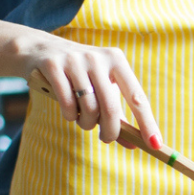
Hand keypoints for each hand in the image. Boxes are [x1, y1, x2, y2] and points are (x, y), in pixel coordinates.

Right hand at [18, 32, 162, 148]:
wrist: (37, 50)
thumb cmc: (78, 75)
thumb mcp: (100, 88)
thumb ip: (117, 115)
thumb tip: (134, 144)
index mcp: (116, 60)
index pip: (137, 96)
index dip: (147, 122)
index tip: (156, 144)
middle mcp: (98, 58)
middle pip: (111, 107)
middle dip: (110, 131)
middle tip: (106, 139)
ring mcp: (75, 60)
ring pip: (88, 108)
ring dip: (86, 123)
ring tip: (82, 121)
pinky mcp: (54, 66)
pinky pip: (66, 103)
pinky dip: (69, 116)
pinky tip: (68, 113)